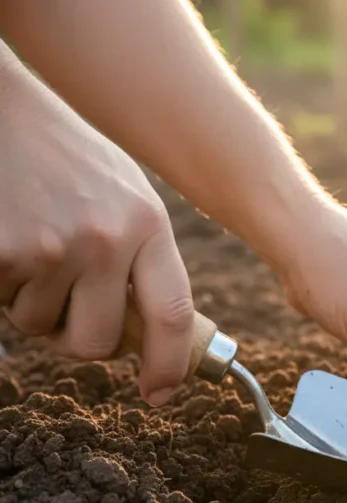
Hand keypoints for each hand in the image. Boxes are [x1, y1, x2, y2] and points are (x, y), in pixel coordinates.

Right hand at [0, 68, 193, 405]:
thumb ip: (141, 258)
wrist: (3, 110)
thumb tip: (152, 334)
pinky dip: (2, 286)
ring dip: (34, 303)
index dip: (169, 365)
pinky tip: (7, 238)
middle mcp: (106, 238)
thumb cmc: (65, 156)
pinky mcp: (0, 252)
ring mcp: (49, 247)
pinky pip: (4, 304)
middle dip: (80, 336)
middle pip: (99, 341)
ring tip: (32, 242)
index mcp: (148, 224)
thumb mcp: (125, 196)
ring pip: (41, 326)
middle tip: (68, 299)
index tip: (160, 392)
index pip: (173, 315)